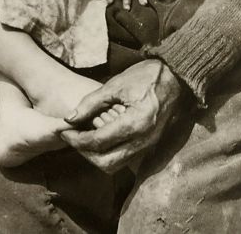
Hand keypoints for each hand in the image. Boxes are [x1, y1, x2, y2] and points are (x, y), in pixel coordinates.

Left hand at [60, 59, 184, 172]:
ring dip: (96, 156)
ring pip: (115, 165)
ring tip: (84, 137)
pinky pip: (125, 158)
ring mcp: (148, 146)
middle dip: (84, 152)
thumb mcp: (116, 84)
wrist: (177, 78)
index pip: (97, 142)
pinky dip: (109, 153)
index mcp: (134, 124)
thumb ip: (91, 102)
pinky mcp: (149, 145)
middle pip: (105, 163)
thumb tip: (69, 118)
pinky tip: (100, 137)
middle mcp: (142, 141)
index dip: (76, 138)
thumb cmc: (147, 76)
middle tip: (71, 136)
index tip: (63, 129)